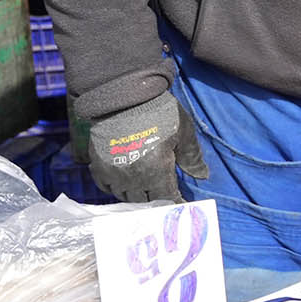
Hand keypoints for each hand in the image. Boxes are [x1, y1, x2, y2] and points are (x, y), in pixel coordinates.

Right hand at [84, 91, 207, 203]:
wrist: (126, 96)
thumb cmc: (160, 112)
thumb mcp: (184, 132)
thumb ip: (192, 157)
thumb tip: (202, 177)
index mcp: (158, 170)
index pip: (168, 198)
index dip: (175, 203)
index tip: (180, 205)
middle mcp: (134, 177)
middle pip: (146, 201)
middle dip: (157, 200)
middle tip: (163, 197)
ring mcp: (114, 173)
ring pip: (126, 196)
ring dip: (137, 196)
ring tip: (146, 191)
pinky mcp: (98, 165)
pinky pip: (106, 187)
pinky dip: (116, 188)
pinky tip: (126, 183)